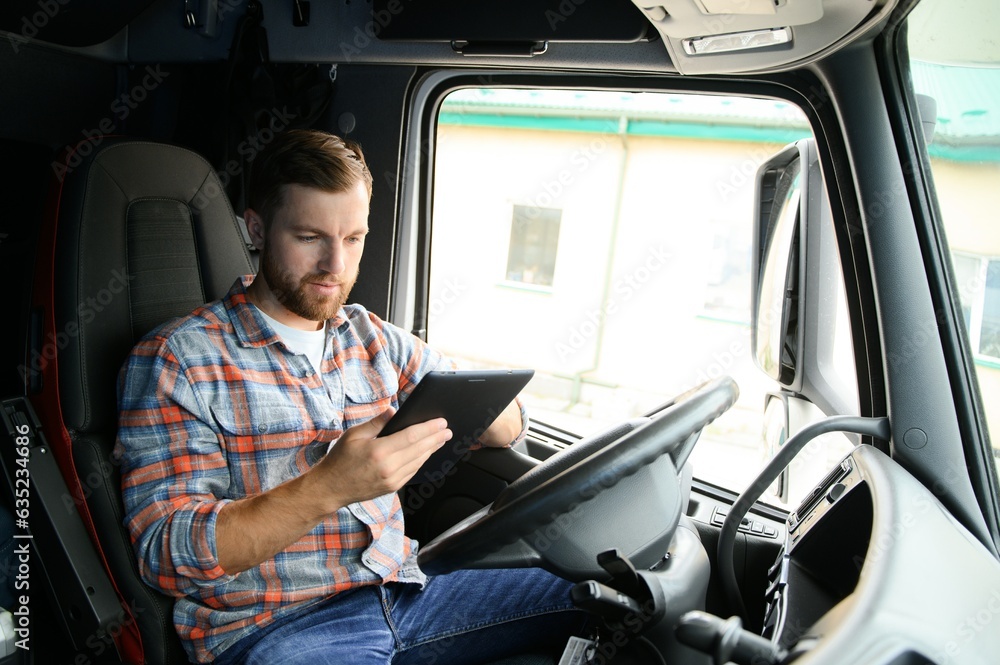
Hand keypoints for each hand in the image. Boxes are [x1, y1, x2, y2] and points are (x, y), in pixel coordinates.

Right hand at [316, 411, 452, 507]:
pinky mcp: (392, 487)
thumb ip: (376, 422)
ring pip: (419, 461)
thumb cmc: (340, 459)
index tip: (441, 422)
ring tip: (440, 439)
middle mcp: (388, 467)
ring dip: (431, 449)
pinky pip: (412, 471)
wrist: (330, 488)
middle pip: (420, 449)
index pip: (411, 437)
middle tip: (447, 430)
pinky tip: (426, 453)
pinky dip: (421, 461)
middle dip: (436, 438)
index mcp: (379, 451)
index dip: (429, 428)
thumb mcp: (354, 435)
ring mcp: (392, 480)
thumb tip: (393, 411)